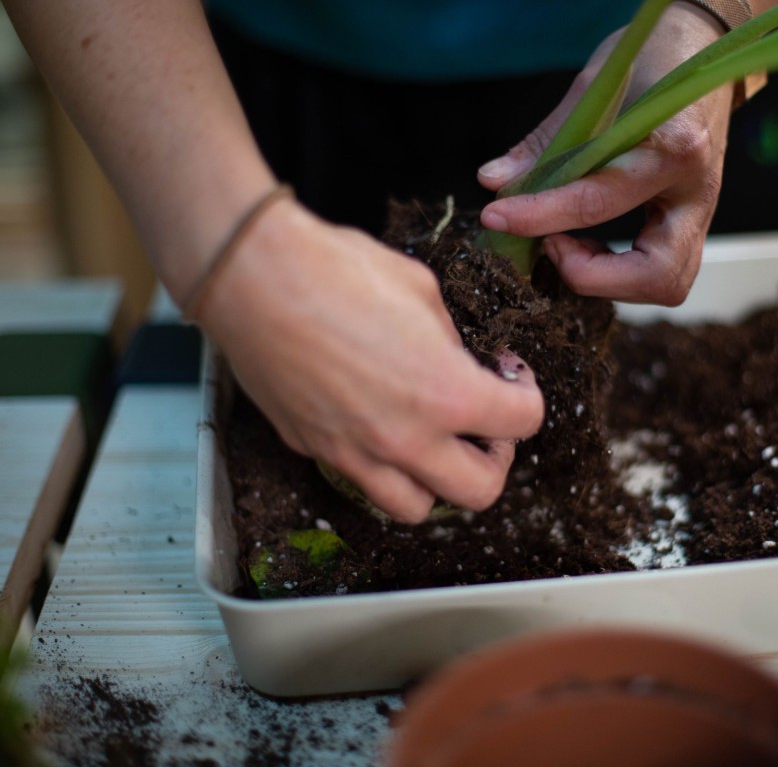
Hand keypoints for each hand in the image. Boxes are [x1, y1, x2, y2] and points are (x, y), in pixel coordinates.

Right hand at [196, 198, 544, 523]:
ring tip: (434, 439)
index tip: (509, 374)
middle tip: (485, 422)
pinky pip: (361, 478)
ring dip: (437, 480)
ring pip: (417, 508)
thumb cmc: (335, 270)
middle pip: (481, 491)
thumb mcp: (421, 289)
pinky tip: (379, 421)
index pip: (523, 422)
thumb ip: (451, 339)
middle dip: (495, 456)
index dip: (526, 393)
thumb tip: (458, 360)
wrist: (252, 277)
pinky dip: (382, 464)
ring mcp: (354, 453)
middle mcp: (404, 439)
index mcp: (446, 394)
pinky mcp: (314, 449)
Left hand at [477, 3, 732, 306]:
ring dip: (608, 281)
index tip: (496, 217)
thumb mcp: (593, 89)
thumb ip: (545, 144)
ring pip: (666, 284)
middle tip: (551, 245)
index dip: (539, 216)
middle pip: (656, 275)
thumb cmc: (651, 60)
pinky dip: (617, 272)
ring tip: (567, 243)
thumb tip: (492, 183)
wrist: (705, 49)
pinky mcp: (694, 224)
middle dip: (592, 275)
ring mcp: (703, 213)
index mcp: (674, 146)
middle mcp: (698, 191)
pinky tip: (586, 243)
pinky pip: (661, 271)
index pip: (599, 201)